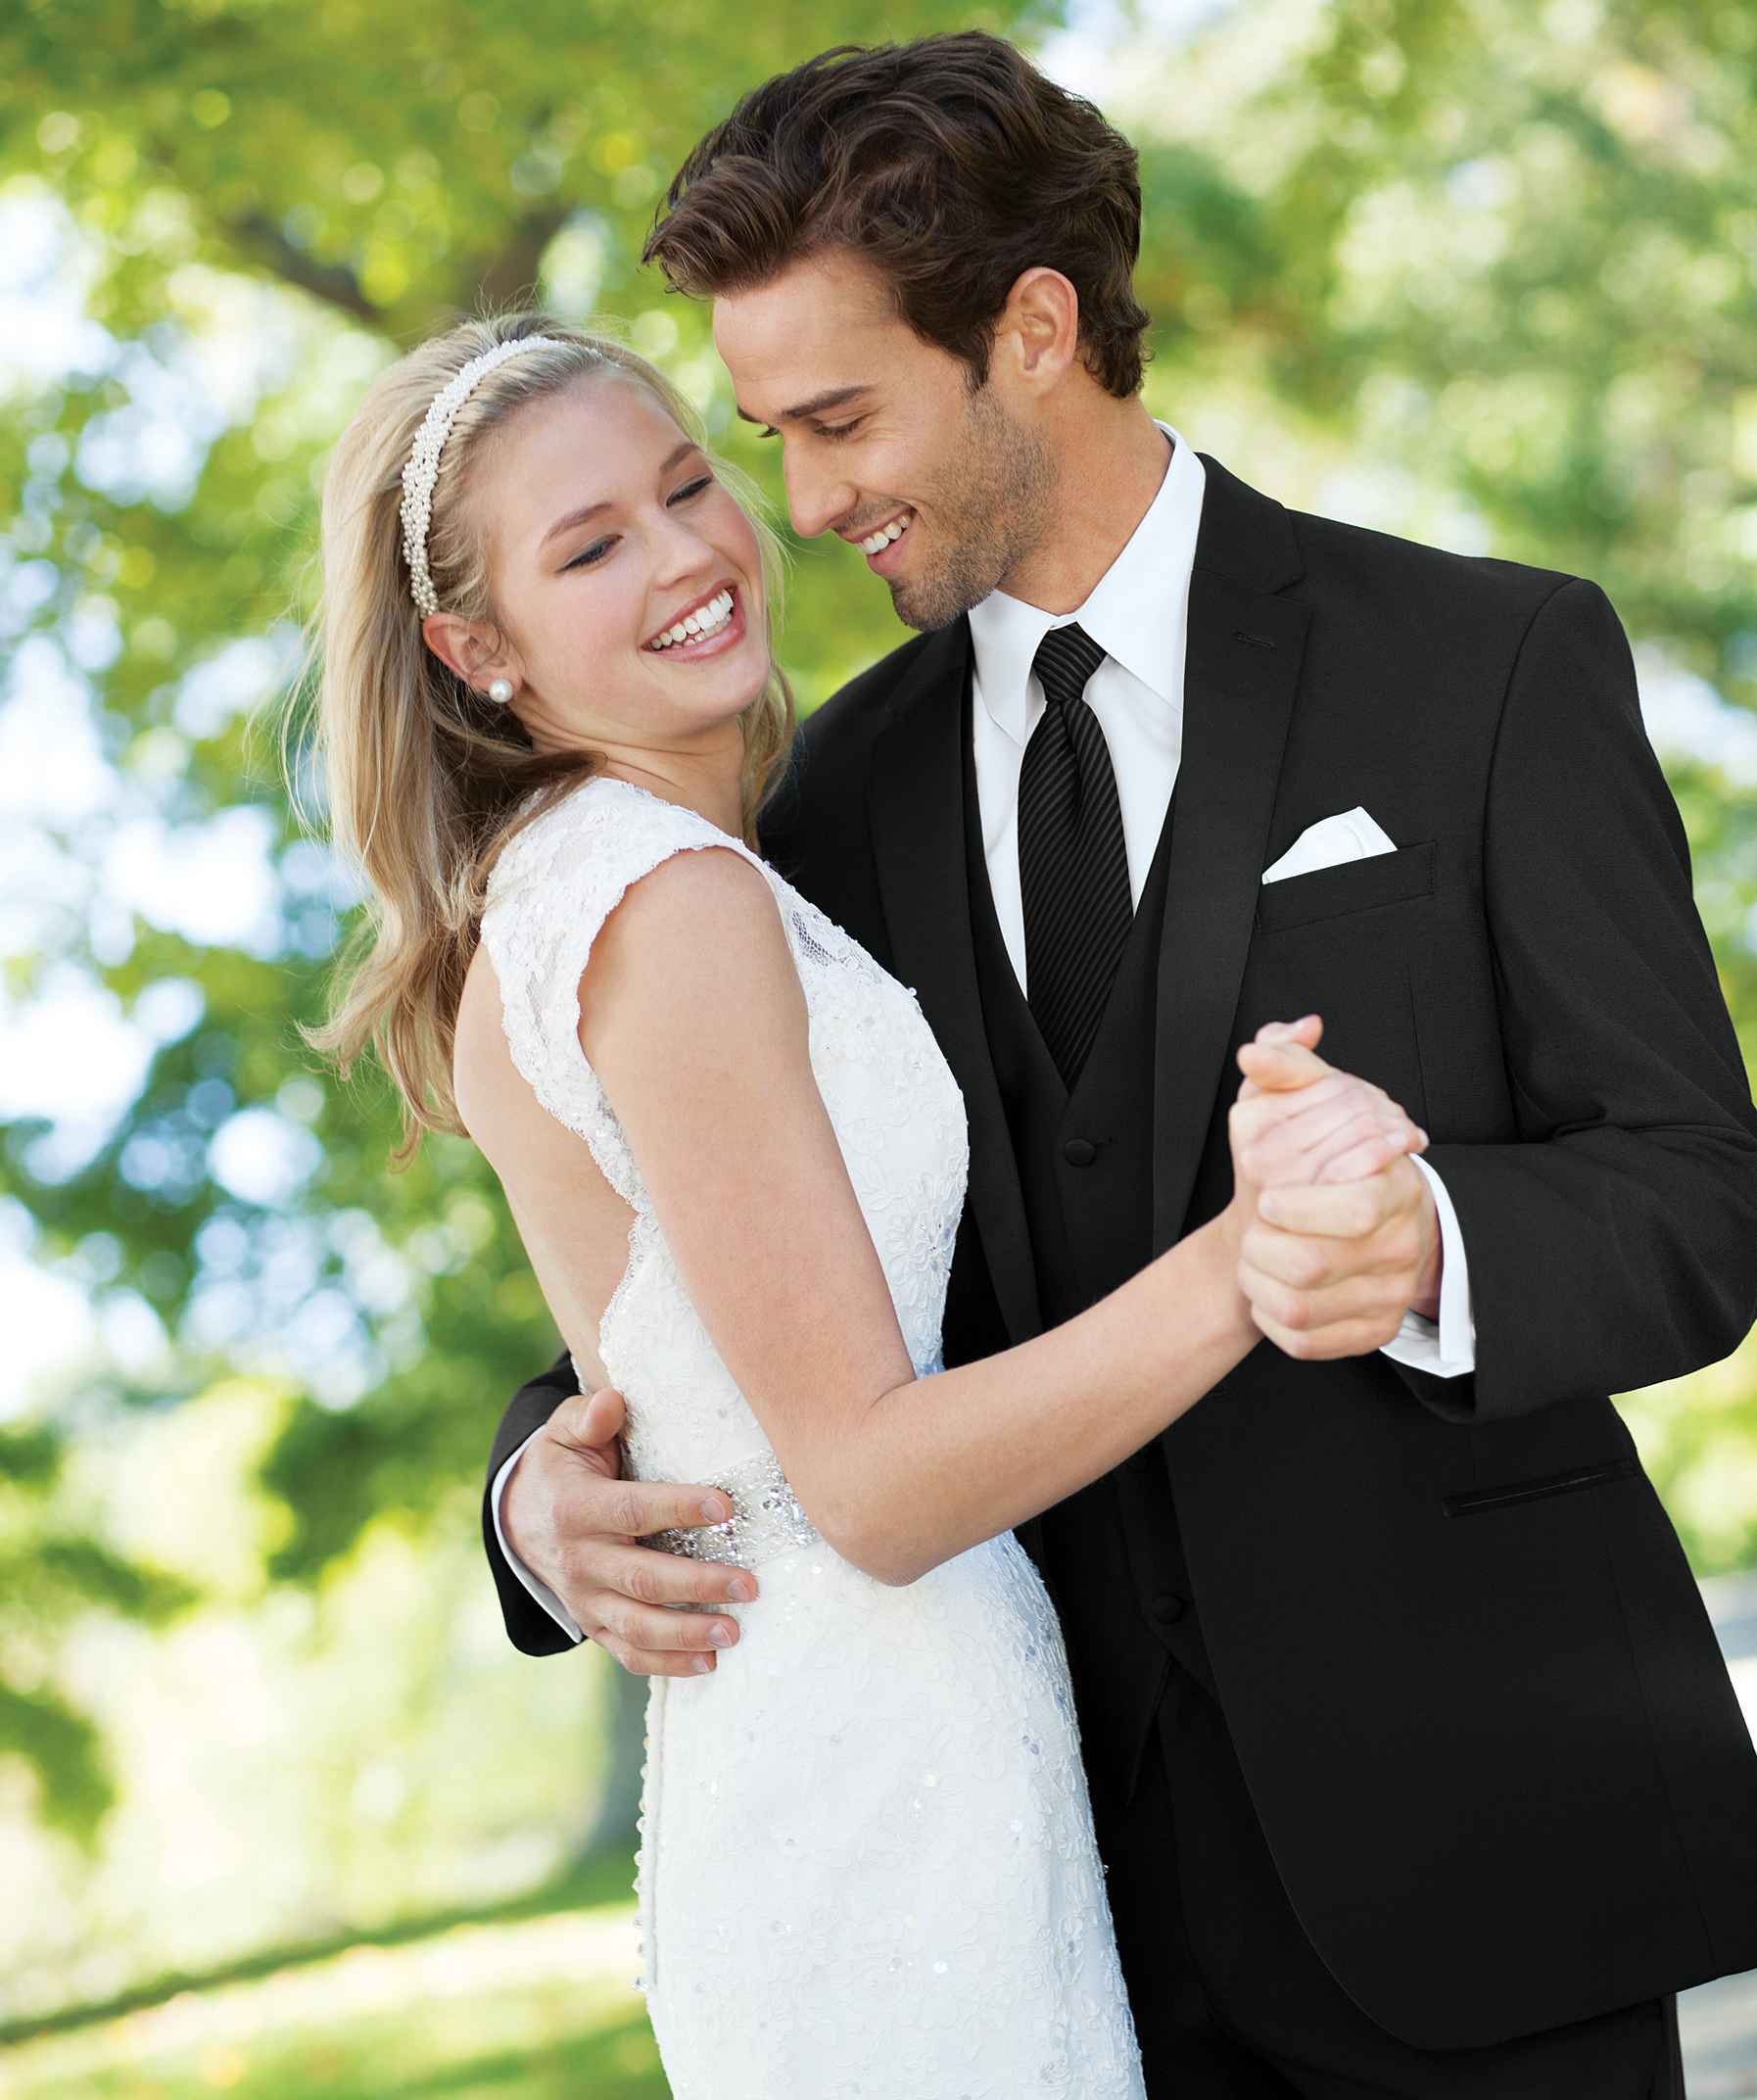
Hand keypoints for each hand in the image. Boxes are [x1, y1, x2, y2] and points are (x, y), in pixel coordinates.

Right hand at [500, 1386, 758, 1676]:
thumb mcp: (564, 1432)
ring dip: (687, 1633)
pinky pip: (629, 1652)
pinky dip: (668, 1664)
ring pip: (637, 1624)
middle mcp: (580, 1560)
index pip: (633, 1510)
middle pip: (641, 1578)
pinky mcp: (594, 1624)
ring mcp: (586, 1599)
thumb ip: (589, 1416)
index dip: (678, 1508)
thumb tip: (614, 1401)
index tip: (725, 1506)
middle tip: (747, 1585)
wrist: (519, 1517)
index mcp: (576, 1509)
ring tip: (733, 1632)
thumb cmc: (561, 1466)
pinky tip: (708, 1663)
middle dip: (696, 1584)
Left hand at [1228, 1018, 1440, 1358]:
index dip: (1299, 1206)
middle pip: (1313, 1264)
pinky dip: (1270, 1319)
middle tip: (1256, 1228)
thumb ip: (1288, 1067)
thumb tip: (1256, 1050)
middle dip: (1261, 1247)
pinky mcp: (1369, 1333)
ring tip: (1257, 1255)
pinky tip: (1269, 1289)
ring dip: (1258, 1282)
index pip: (1356, 1206)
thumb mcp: (1317, 1100)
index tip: (1267, 1198)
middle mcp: (1401, 1246)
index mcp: (1394, 1188)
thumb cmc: (1334, 1158)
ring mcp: (1388, 1294)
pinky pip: (1304, 1342)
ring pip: (1300, 1308)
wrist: (1360, 1223)